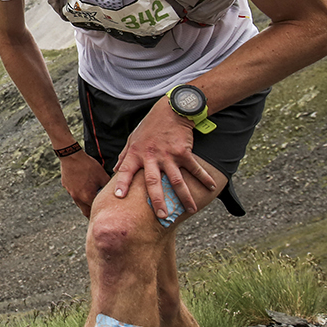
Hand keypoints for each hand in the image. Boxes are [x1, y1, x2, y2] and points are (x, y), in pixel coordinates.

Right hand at [60, 151, 110, 217]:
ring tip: (92, 199)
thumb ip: (108, 187)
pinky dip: (80, 194)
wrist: (71, 156)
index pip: (95, 212)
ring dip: (85, 203)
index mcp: (87, 197)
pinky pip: (74, 194)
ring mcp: (70, 192)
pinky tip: (84, 186)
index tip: (105, 217)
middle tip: (99, 214)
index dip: (101, 214)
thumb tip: (114, 192)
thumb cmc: (88, 166)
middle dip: (92, 214)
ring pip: (79, 203)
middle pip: (85, 212)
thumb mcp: (103, 176)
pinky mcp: (66, 186)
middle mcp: (77, 198)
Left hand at [111, 99, 216, 218]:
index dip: (122, 183)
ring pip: (176, 180)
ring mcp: (168, 155)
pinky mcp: (183, 152)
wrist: (171, 111)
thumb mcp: (133, 138)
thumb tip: (115, 169)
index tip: (118, 196)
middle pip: (153, 182)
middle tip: (161, 215)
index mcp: (136, 153)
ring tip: (190, 210)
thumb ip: (124, 155)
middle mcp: (151, 156)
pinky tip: (210, 188)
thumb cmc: (150, 126)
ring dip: (184, 196)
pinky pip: (194, 168)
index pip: (126, 170)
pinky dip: (203, 178)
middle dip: (157, 200)